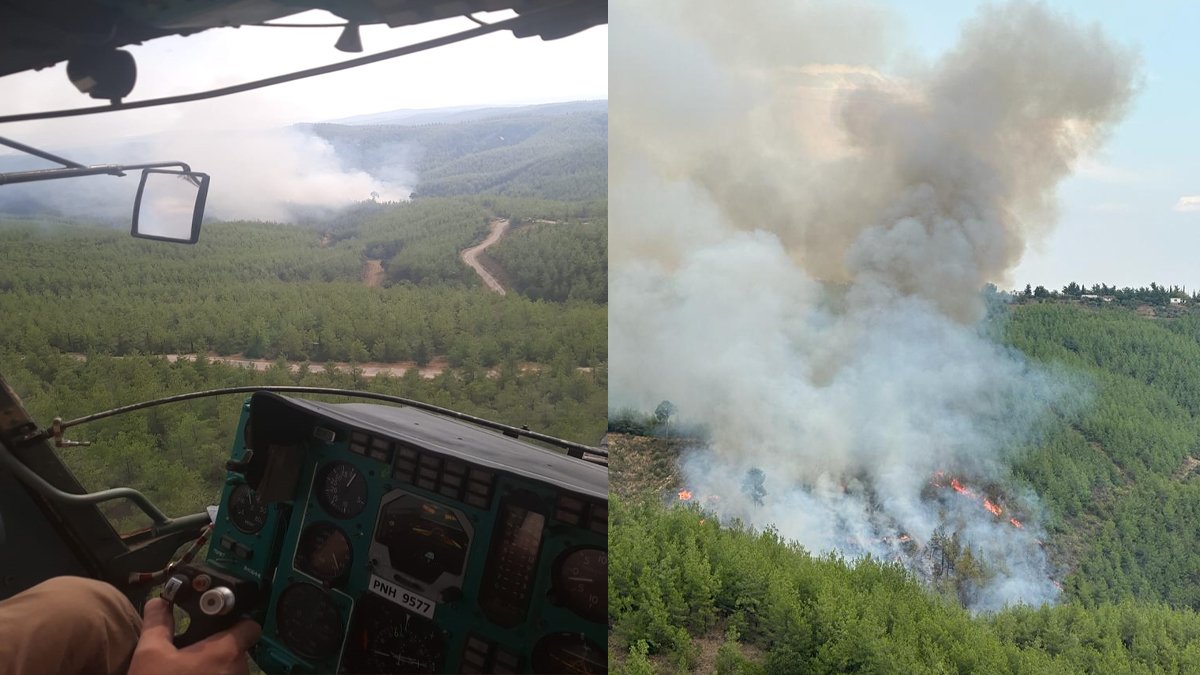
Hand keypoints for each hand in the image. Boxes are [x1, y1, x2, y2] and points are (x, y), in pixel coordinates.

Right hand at [128, 597, 261, 674]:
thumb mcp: (149, 654)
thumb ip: (158, 623)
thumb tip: (159, 600)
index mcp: (226, 651)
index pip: (250, 626)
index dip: (236, 621)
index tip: (218, 625)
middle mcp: (240, 670)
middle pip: (238, 651)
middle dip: (218, 650)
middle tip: (192, 654)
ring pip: (232, 672)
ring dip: (216, 670)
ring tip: (188, 673)